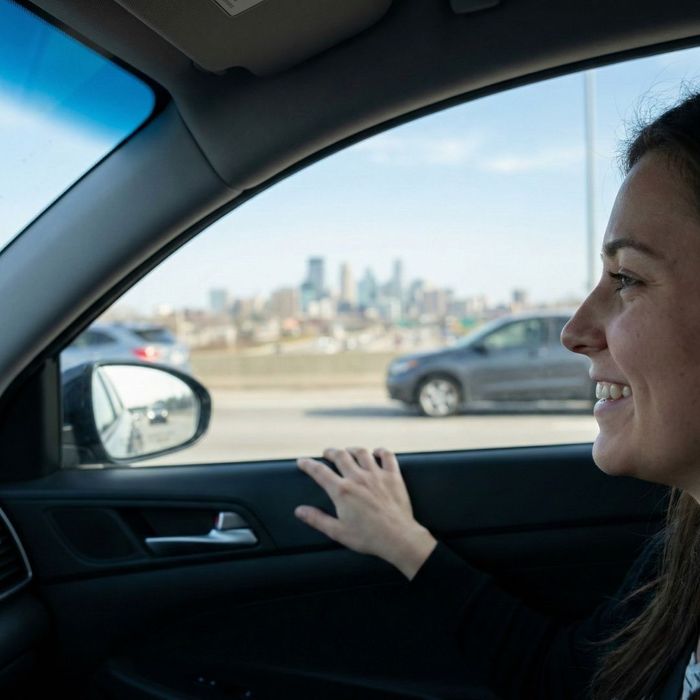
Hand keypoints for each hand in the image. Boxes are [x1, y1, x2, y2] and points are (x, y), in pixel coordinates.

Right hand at [295, 447, 436, 579]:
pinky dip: (381, 452)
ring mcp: (376, 475)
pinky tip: (376, 452)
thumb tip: (300, 511)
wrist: (398, 538)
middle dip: (330, 452)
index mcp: (342, 491)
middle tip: (326, 453)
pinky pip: (387, 456)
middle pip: (340, 456)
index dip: (308, 464)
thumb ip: (317, 519)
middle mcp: (358, 478)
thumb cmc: (368, 537)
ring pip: (361, 453)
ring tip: (348, 451)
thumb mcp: (338, 532)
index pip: (320, 472)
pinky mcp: (393, 476)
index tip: (302, 461)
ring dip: (352, 449)